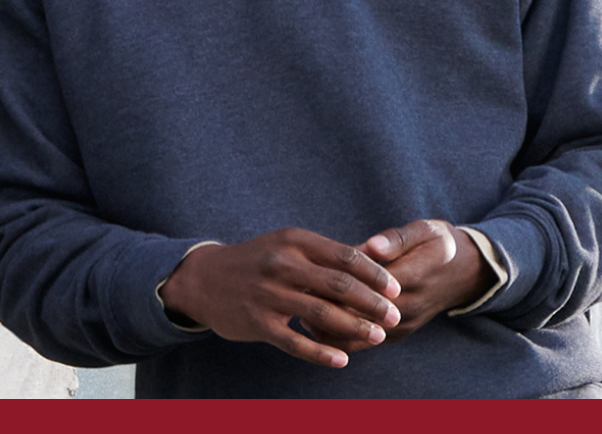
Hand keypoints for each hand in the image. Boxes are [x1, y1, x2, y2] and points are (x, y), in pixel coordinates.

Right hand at [158, 227, 402, 368]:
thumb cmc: (258, 260)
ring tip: (378, 337)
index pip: (344, 255)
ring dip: (354, 327)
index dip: (374, 273)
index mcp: (295, 240)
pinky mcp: (257, 322)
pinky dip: (321, 352)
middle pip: (338, 285)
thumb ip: (321, 256)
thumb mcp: (286, 245)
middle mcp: (282, 264)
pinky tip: (342, 360)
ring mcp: (268, 294)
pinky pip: (296, 341)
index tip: (396, 287)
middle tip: (395, 314)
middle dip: (372, 302)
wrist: (205, 278)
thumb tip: (369, 267)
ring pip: (321, 314)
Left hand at [302, 219, 494, 352]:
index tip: (308, 271)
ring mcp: (402, 325)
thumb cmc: (440, 244)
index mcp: (411, 278)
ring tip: (298, 309)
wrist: (467, 273)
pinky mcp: (397, 333)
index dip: (336, 281)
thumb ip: (398, 239)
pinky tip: (314, 324)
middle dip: (325, 305)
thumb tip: (371, 247)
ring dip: (329, 326)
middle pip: (358, 314)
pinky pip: (365, 342)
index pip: (366, 286)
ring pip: (358, 336)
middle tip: (295, 291)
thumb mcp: (426, 231)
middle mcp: (406, 309)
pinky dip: (339, 337)